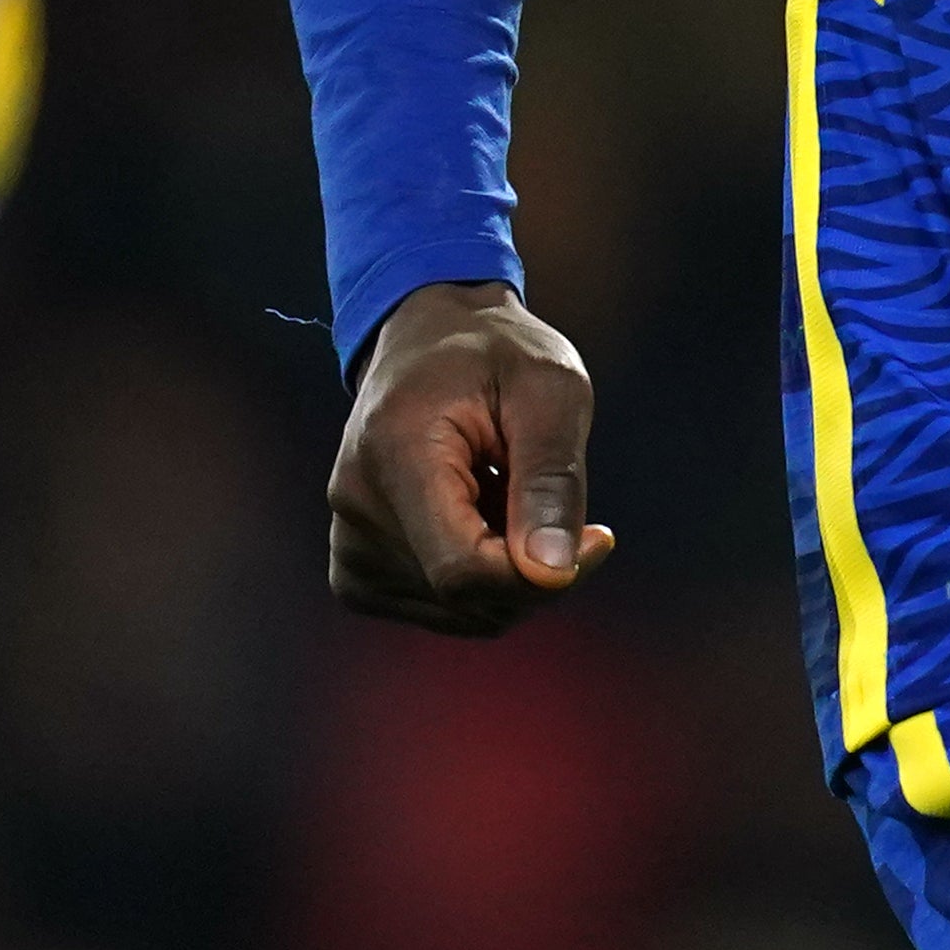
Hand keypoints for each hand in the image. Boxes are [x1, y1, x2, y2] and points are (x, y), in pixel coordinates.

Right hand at [326, 280, 619, 636]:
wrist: (427, 337)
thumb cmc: (496, 353)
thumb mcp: (548, 388)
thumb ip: (551, 478)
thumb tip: (553, 571)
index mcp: (393, 454)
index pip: (463, 570)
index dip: (542, 575)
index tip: (599, 537)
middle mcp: (356, 509)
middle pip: (468, 597)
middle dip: (536, 567)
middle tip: (553, 490)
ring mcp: (350, 547)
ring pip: (464, 612)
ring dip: (509, 567)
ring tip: (504, 489)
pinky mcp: (357, 571)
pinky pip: (445, 608)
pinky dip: (482, 575)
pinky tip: (480, 513)